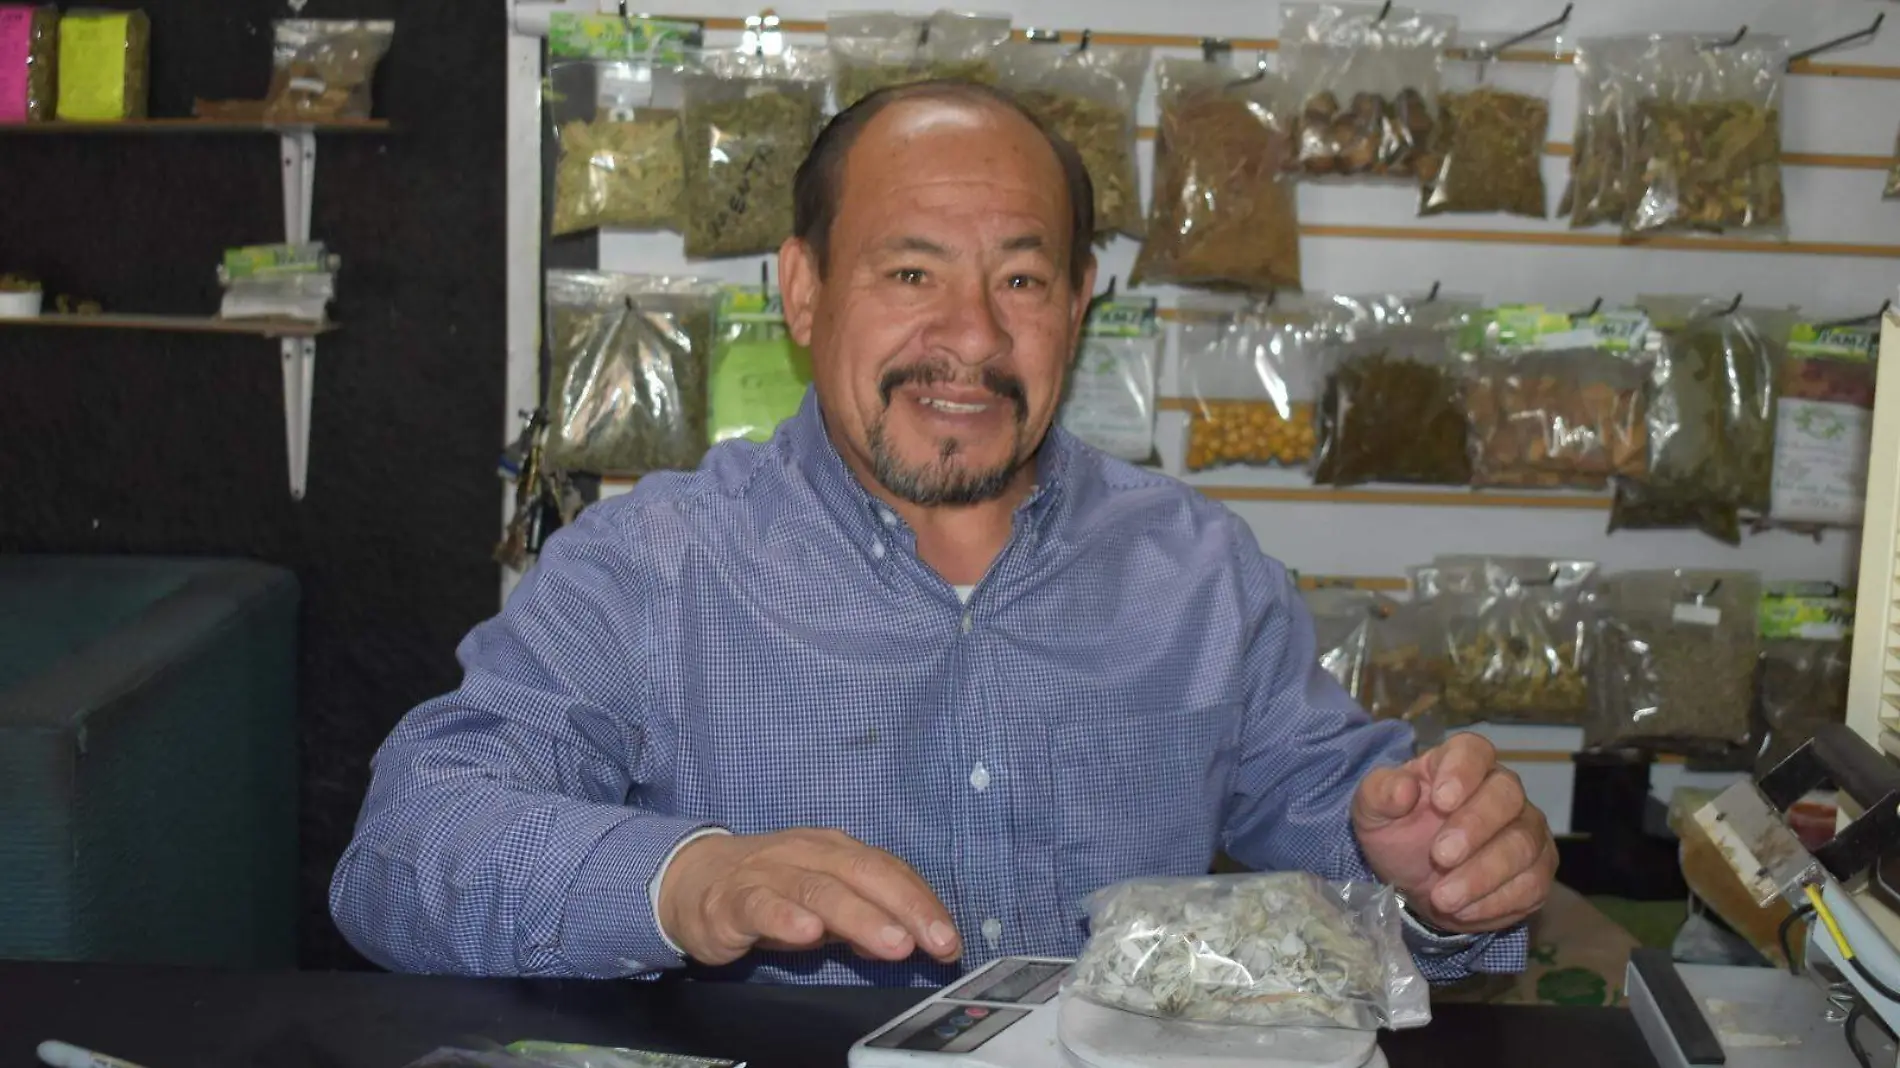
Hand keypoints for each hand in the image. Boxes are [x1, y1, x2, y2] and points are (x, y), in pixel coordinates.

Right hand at [656, 828, 962, 966]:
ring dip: (861, 918)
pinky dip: (786, 918)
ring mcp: (771, 874)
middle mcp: (808, 854)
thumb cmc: (768, 890)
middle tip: (935, 941)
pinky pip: (762, 906)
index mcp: (836, 851)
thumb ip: (864, 916)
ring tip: (893, 943)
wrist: (692, 879)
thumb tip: (907, 937)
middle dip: (906, 909)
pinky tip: (807, 933)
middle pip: (864, 875)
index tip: (950, 938)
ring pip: (820, 891)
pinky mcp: (734, 900)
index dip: (923, 903)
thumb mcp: (823, 901)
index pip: (889, 871)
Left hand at [1351, 733, 1555, 933]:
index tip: (1441, 800)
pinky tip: (1463, 910)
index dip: (1463, 772)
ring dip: (1483, 874)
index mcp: (1460, 763)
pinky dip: (1497, 902)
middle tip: (1440, 856)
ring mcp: (1526, 829)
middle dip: (1474, 827)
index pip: (1474, 751)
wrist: (1413, 878)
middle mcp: (1503, 789)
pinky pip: (1532, 884)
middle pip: (1507, 795)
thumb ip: (1380, 793)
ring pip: (1523, 844)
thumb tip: (1403, 789)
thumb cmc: (1397, 832)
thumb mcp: (1372, 811)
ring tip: (1443, 898)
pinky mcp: (1537, 869)